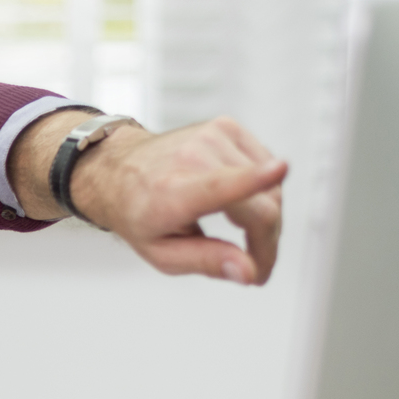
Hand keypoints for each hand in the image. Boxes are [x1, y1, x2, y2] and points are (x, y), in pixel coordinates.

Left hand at [69, 117, 285, 284]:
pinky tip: (239, 203)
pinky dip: (261, 191)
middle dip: (267, 241)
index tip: (280, 169)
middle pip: (262, 204)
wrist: (119, 171)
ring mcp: (211, 137)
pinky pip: (266, 168)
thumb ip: (206, 262)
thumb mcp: (162, 254)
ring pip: (272, 188)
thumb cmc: (139, 213)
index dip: (252, 181)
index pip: (216, 187)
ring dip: (266, 218)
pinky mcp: (227, 127)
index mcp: (172, 193)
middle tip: (254, 267)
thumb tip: (248, 271)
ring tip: (242, 236)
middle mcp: (191, 158)